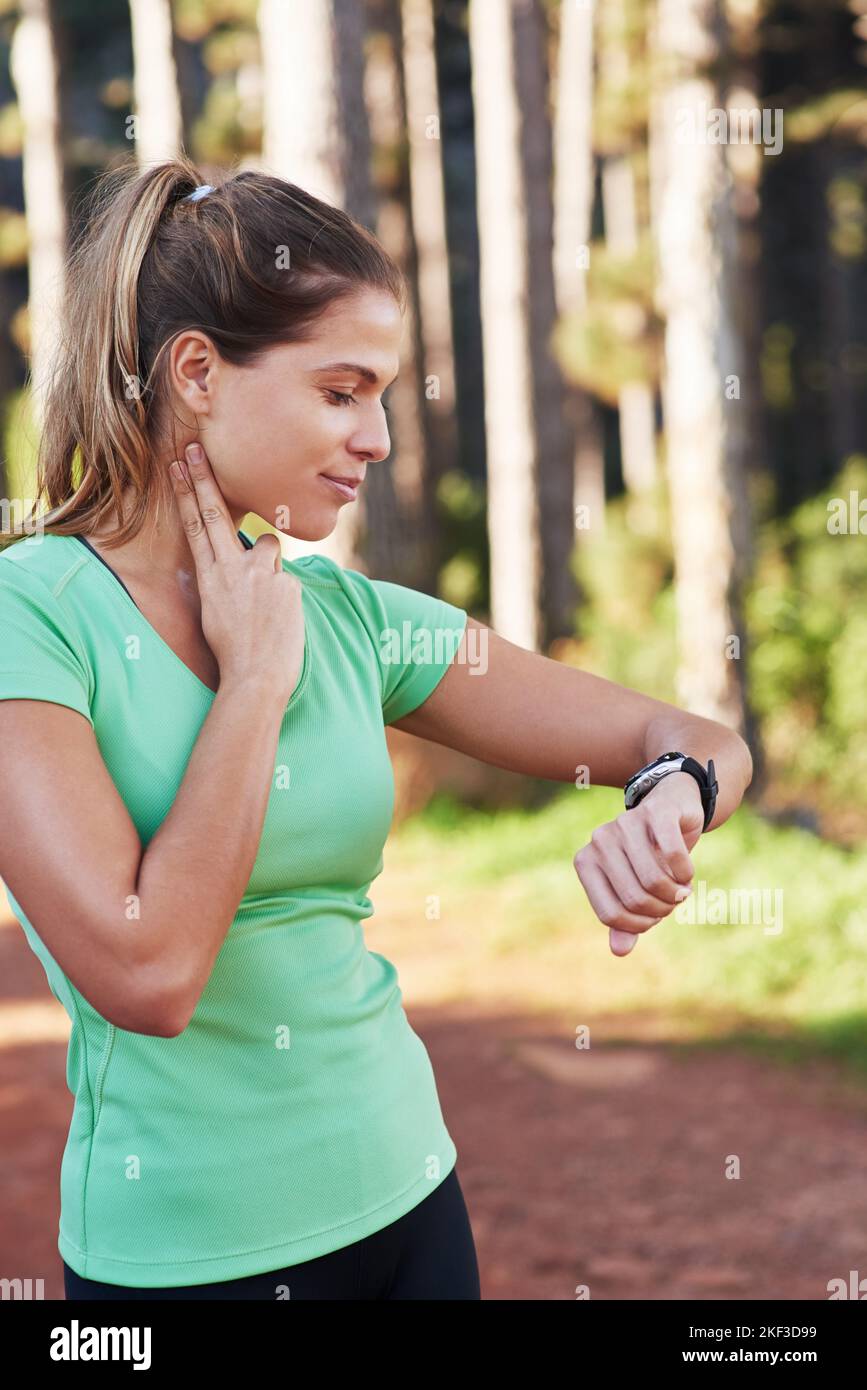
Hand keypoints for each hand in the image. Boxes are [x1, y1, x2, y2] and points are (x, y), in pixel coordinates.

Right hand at [169, 443, 304, 704]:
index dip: (186, 494)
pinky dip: (286, 596)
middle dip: (203, 480)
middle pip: (215, 514)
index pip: (195, 527)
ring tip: (265, 603)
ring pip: (268, 545)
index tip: (178, 465)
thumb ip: (228, 580)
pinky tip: (281, 622)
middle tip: (194, 448)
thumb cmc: (235, 653)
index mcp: (210, 578)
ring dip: (268, 563)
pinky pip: (288, 579)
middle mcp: (232, 570)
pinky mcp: (287, 584)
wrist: (256, 678)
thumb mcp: (217, 612)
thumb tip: (245, 560)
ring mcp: (261, 575)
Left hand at [573, 772, 703, 956]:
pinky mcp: (655, 812)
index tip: (654, 919)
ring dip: (676, 893)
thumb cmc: (650, 855)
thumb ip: (625, 919)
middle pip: (634, 899)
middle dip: (661, 910)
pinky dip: (686, 872)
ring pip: (654, 880)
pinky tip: (687, 871)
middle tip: (673, 902)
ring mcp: (625, 823)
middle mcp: (599, 840)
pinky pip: (675, 857)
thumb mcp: (635, 886)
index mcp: (586, 862)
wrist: (672, 806)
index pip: (610, 914)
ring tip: (681, 889)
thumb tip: (619, 950)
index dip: (638, 925)